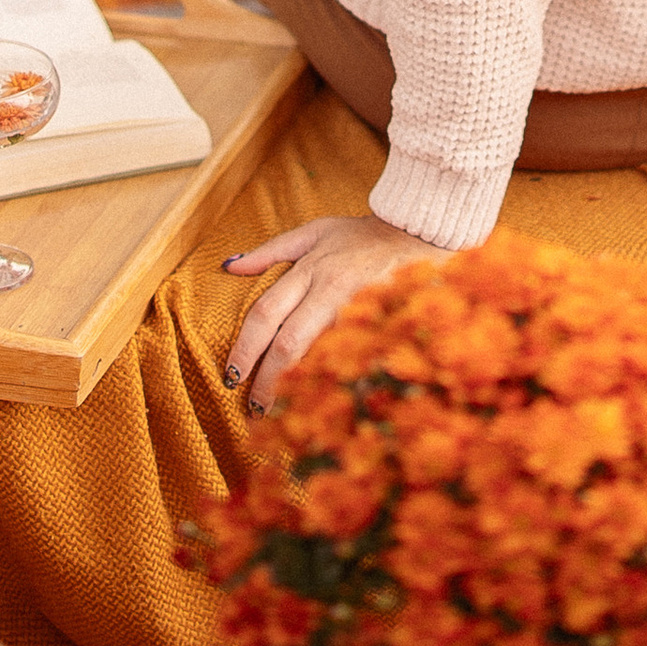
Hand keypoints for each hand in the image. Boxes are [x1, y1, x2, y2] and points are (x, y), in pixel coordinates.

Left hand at [220, 214, 441, 412]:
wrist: (416, 232)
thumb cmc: (362, 235)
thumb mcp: (314, 232)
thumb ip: (271, 251)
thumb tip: (230, 266)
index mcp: (310, 270)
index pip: (267, 313)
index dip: (246, 348)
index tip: (232, 375)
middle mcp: (330, 291)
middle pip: (289, 343)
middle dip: (267, 379)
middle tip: (255, 406)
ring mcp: (357, 311)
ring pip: (320, 357)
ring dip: (298, 388)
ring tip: (284, 413)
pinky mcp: (380, 325)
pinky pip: (351, 359)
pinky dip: (334, 381)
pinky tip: (323, 402)